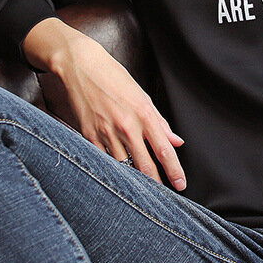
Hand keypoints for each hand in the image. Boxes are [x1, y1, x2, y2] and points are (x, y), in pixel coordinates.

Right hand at [25, 18, 186, 188]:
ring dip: (133, 180)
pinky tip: (119, 177)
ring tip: (143, 191)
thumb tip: (176, 141)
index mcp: (144, 113)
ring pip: (123, 166)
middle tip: (164, 195)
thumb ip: (159, 121)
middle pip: (145, 164)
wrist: (82, 66)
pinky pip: (103, 160)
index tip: (180, 184)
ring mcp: (106, 131)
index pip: (164, 148)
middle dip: (156, 183)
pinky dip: (112, 170)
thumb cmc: (114, 78)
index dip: (174, 169)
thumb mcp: (142, 96)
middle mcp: (126, 125)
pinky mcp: (88, 135)